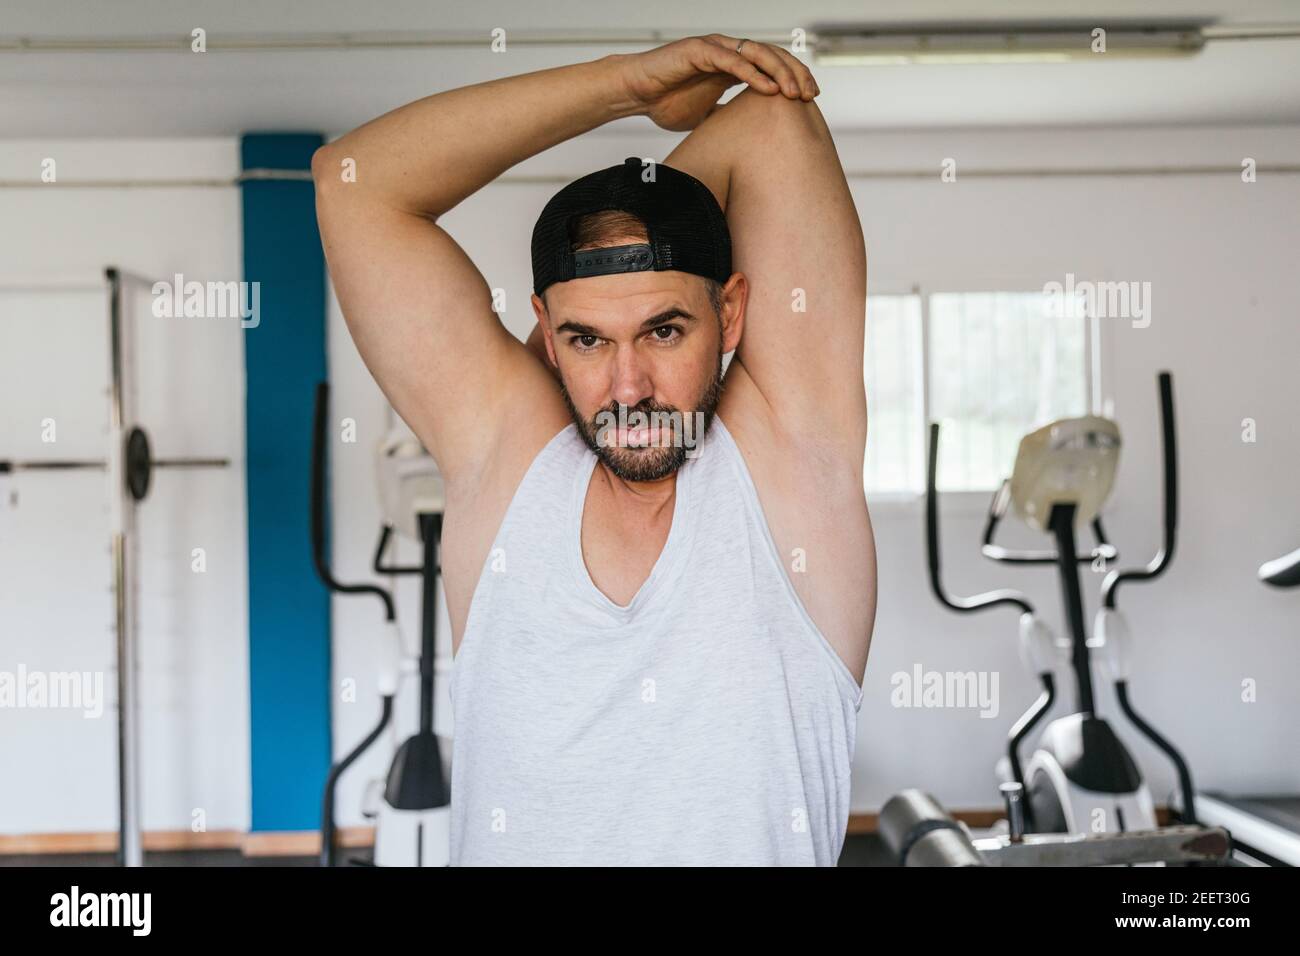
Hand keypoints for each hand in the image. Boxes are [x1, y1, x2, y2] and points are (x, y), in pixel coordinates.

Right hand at [618, 35, 818, 131]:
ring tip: (793, 93)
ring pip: (758, 53)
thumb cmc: (666, 103)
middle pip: (773, 56)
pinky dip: (753, 73)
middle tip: (809, 95)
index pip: (773, 65)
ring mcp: (716, 48)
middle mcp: (729, 52)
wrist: (636, 94)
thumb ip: (729, 121)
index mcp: (734, 65)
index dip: (794, 79)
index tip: (810, 99)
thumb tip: (747, 143)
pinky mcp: (700, 51)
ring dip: (779, 72)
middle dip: (795, 74)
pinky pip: (732, 60)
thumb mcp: (708, 118)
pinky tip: (769, 89)